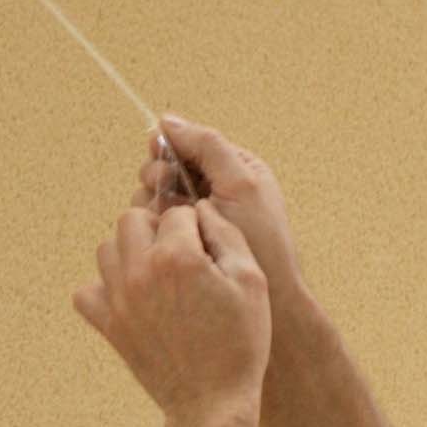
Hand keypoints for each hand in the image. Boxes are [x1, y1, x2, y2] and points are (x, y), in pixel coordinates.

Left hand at [72, 200, 270, 423]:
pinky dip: (103, 289)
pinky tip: (132, 297)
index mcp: (177, 257)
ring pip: (106, 249)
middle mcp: (140, 272)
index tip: (209, 248)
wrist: (213, 402)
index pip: (177, 212)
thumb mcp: (252, 281)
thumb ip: (226, 234)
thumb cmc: (241, 342)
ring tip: (157, 273)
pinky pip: (87, 292)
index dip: (197, 225)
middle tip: (179, 252)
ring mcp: (119, 299)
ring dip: (130, 252)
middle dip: (156, 227)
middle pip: (131, 218)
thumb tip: (202, 210)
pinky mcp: (109, 325)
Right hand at [133, 115, 306, 311]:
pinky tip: (161, 243)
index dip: (168, 151)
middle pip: (164, 170)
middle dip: (159, 181)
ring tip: (168, 227)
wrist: (272, 306)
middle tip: (169, 201)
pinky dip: (155, 229)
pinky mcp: (185, 247)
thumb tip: (166, 121)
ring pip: (154, 198)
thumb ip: (207, 147)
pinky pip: (156, 227)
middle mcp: (214, 191)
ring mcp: (197, 221)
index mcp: (234, 170)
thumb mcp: (240, 185)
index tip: (162, 164)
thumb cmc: (263, 244)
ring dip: (154, 207)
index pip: (188, 145)